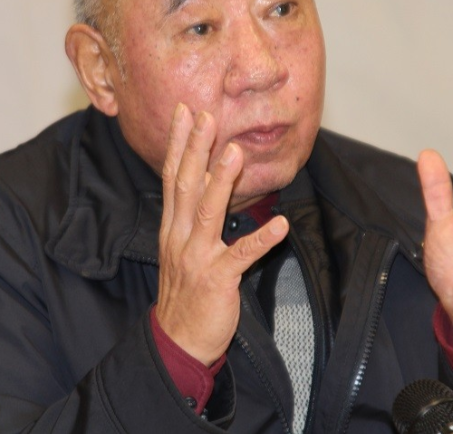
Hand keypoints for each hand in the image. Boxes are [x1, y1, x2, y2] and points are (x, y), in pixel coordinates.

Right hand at [154, 103, 288, 365]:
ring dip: (222, 181)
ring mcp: (196, 257)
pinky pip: (242, 255)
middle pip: (186, 185)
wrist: (178, 341)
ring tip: (236, 151)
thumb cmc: (186, 293)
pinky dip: (261, 240)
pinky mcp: (217, 279)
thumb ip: (193, 216)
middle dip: (195, 148)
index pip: (173, 177)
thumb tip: (210, 180)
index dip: (178, 143)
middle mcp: (179, 236)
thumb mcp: (183, 248)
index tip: (184, 112)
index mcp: (172, 227)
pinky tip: (279, 224)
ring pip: (208, 212)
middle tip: (205, 115)